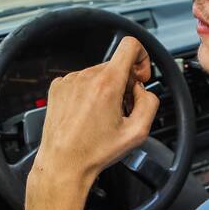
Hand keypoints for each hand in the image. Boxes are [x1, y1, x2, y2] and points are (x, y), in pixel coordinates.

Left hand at [34, 36, 159, 187]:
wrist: (63, 163)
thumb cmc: (95, 151)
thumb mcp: (137, 132)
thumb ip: (150, 103)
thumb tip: (143, 91)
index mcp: (107, 84)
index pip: (130, 45)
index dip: (142, 57)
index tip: (139, 77)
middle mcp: (86, 77)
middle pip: (115, 65)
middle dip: (124, 83)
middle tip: (122, 108)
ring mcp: (69, 81)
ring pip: (98, 74)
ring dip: (105, 89)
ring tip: (102, 115)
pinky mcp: (58, 87)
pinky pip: (81, 81)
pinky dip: (88, 93)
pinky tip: (88, 113)